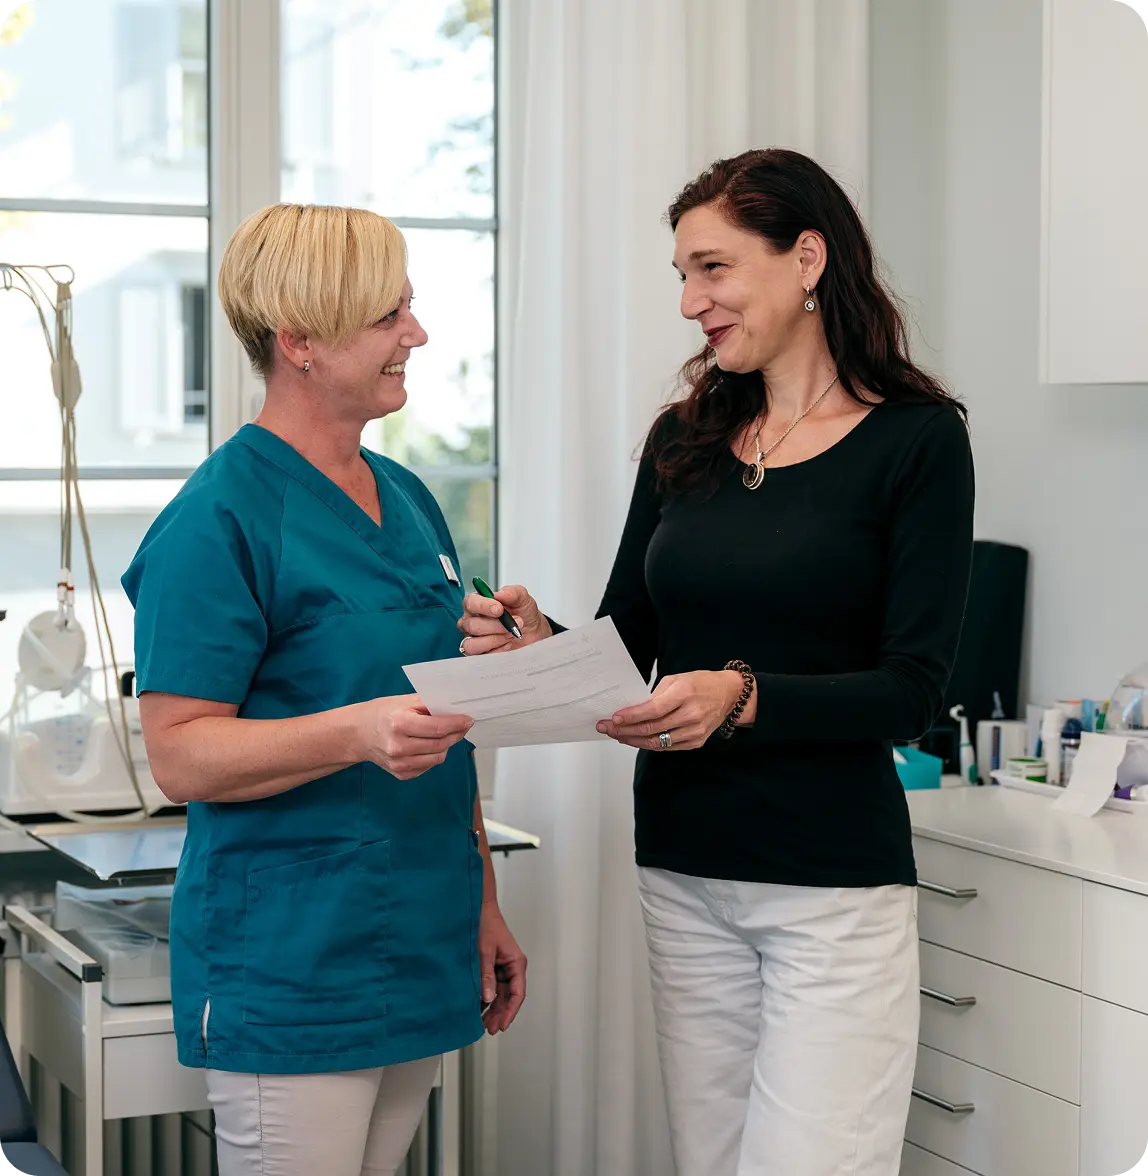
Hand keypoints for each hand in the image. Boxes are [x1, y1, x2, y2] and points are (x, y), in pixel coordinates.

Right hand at [358, 695, 472, 779]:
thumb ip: (429, 704)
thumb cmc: (382, 714)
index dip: (457, 724)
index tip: (468, 719)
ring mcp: (399, 763)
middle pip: (440, 744)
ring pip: (438, 758)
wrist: (358, 734)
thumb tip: (455, 708)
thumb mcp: (404, 701)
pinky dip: (434, 755)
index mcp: (400, 724)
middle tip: (463, 726)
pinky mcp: (401, 774)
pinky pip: (428, 766)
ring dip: (447, 745)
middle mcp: (399, 747)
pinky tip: (428, 745)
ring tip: (446, 734)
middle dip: (456, 734)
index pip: (438, 728)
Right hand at [457, 583, 551, 655]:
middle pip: (472, 625)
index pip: (470, 603)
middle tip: (514, 622)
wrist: (534, 631)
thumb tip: (499, 594)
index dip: (483, 606)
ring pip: (473, 644)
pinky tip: (508, 643)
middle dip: (496, 625)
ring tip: (511, 634)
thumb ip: (512, 593)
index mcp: (476, 603)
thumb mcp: (522, 597)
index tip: (499, 609)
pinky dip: (499, 650)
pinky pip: (483, 656)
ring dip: (496, 639)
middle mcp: (471, 621)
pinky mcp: (480, 654)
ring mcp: (474, 639)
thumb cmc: (523, 613)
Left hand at [478, 902, 526, 1033]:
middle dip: (500, 1014)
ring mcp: (503, 967)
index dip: (510, 1012)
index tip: (501, 1025)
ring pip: (500, 994)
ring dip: (493, 1008)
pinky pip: (492, 986)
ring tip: (483, 1024)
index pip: (517, 994)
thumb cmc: (486, 925)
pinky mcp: (493, 966)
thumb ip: (486, 976)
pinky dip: (486, 998)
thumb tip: (487, 998)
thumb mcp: (485, 952)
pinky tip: (478, 1009)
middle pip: (509, 997)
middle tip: (490, 1029)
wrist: (478, 909)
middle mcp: (512, 967)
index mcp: (516, 963)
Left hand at [596, 670, 749, 750]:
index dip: (631, 716)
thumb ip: (654, 695)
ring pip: (657, 742)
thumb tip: (631, 710)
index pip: (653, 710)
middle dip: (624, 730)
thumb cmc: (700, 683)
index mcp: (684, 694)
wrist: (728, 695)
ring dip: (633, 740)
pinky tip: (635, 739)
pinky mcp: (696, 742)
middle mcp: (691, 715)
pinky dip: (648, 744)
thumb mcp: (676, 679)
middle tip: (607, 728)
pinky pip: (666, 747)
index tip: (613, 718)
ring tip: (617, 735)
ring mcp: (694, 731)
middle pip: (651, 728)